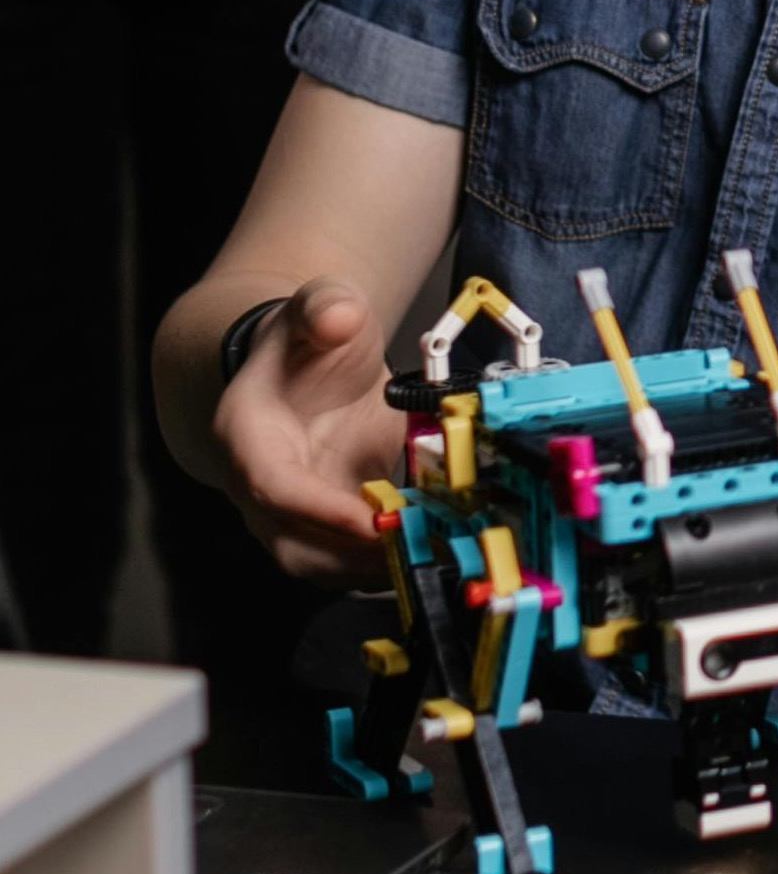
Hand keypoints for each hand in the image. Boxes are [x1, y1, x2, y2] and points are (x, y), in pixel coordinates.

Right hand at [211, 279, 405, 582]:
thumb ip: (325, 306)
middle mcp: (260, 484)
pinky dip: (388, 560)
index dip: (319, 510)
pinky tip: (433, 546)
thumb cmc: (311, 339)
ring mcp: (292, 509)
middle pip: (292, 545)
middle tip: (417, 547)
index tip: (370, 521)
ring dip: (373, 567)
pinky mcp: (327, 519)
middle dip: (353, 556)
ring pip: (321, 563)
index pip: (273, 487)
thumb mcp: (320, 305)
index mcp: (248, 434)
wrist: (309, 359)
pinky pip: (350, 557)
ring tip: (433, 551)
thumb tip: (340, 316)